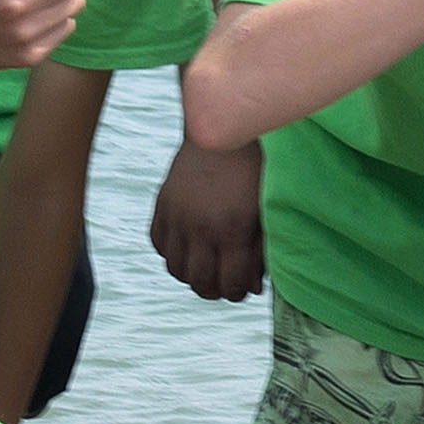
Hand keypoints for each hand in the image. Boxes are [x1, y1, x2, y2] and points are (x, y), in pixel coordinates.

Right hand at [148, 135, 266, 302]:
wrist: (222, 130)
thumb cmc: (254, 171)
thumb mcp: (265, 211)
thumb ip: (260, 251)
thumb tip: (253, 288)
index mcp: (232, 230)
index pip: (229, 284)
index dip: (236, 293)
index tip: (240, 289)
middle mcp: (200, 227)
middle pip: (199, 283)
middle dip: (213, 291)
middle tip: (222, 284)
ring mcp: (177, 217)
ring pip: (175, 269)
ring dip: (190, 275)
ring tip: (204, 268)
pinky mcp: (162, 205)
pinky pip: (158, 244)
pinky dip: (170, 252)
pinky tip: (187, 246)